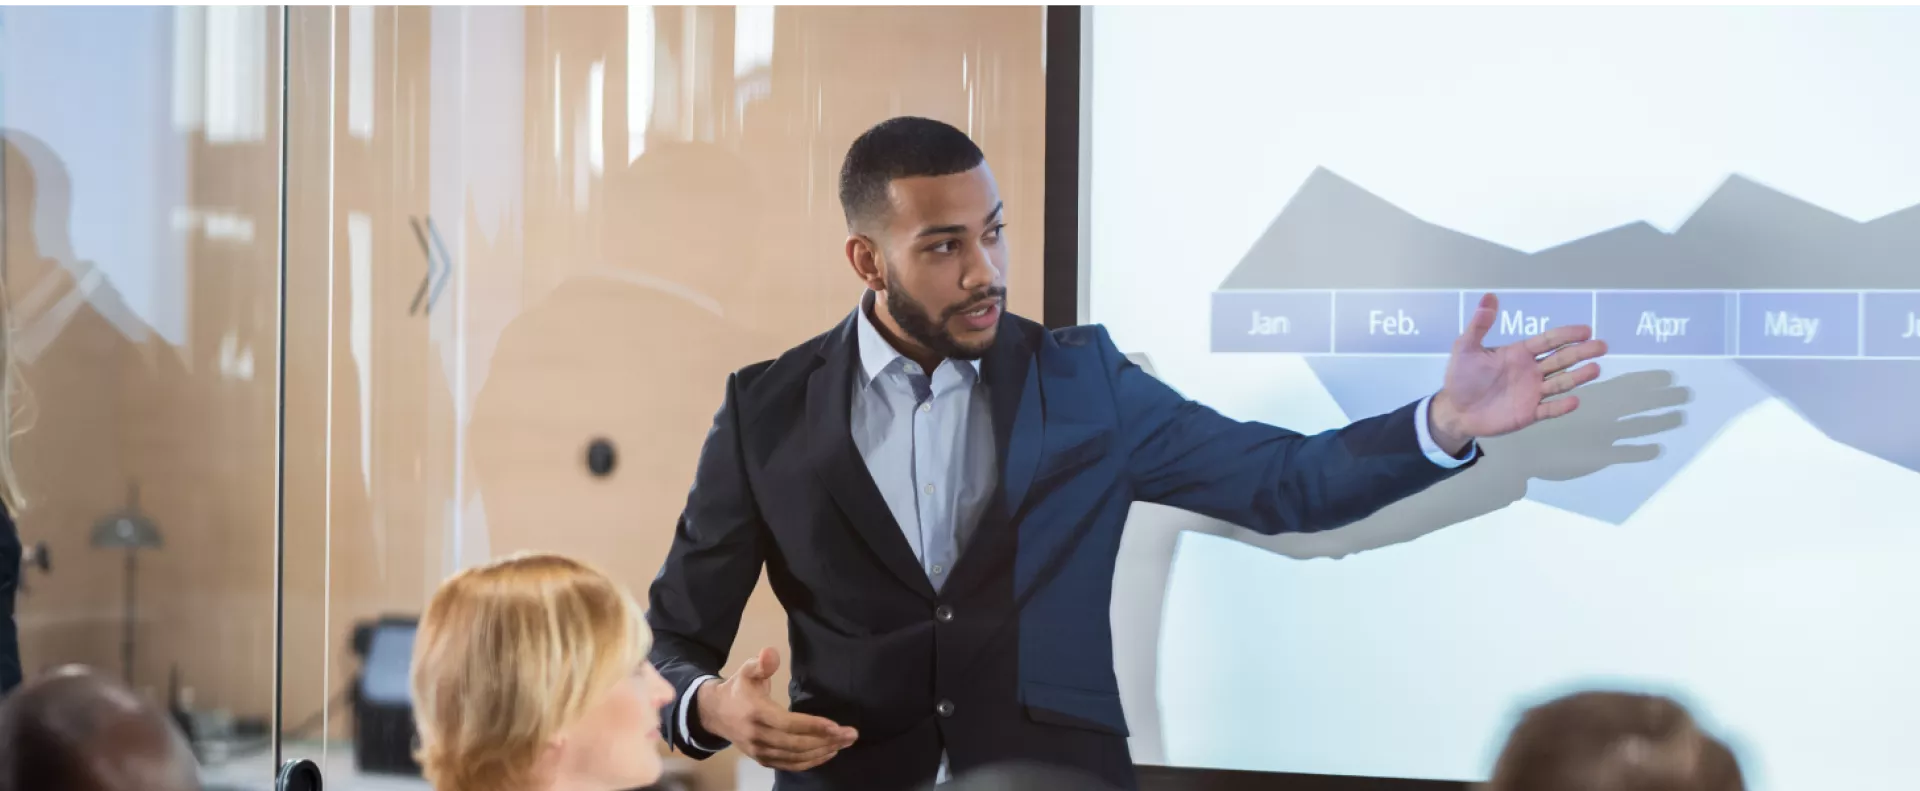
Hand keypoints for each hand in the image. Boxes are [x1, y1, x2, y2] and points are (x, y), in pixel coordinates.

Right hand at [695, 646, 857, 771]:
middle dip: (826, 740)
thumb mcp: (746, 671)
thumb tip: (771, 653)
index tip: (835, 725)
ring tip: (845, 743)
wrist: (715, 714)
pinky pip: (790, 765)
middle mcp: (757, 736)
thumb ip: (761, 663)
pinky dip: (811, 762)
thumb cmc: (739, 690)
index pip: (787, 723)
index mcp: (755, 713)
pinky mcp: (763, 760)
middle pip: (795, 743)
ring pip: (795, 757)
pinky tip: (828, 753)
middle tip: (851, 734)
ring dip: (823, 751)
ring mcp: (760, 751)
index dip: (812, 725)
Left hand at [1430, 293, 1608, 450]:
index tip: (1586, 330)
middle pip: (1561, 360)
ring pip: (1560, 383)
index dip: (1566, 335)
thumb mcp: (1466, 348)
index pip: (1548, 341)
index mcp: (1519, 353)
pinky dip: (1561, 406)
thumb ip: (1479, 325)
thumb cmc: (1462, 377)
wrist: (1455, 410)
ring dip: (1578, 376)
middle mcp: (1531, 371)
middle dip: (1581, 352)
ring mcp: (1532, 392)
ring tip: (1595, 368)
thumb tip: (1488, 296)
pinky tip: (1575, 401)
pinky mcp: (1528, 413)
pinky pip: (1549, 409)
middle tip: (1602, 346)